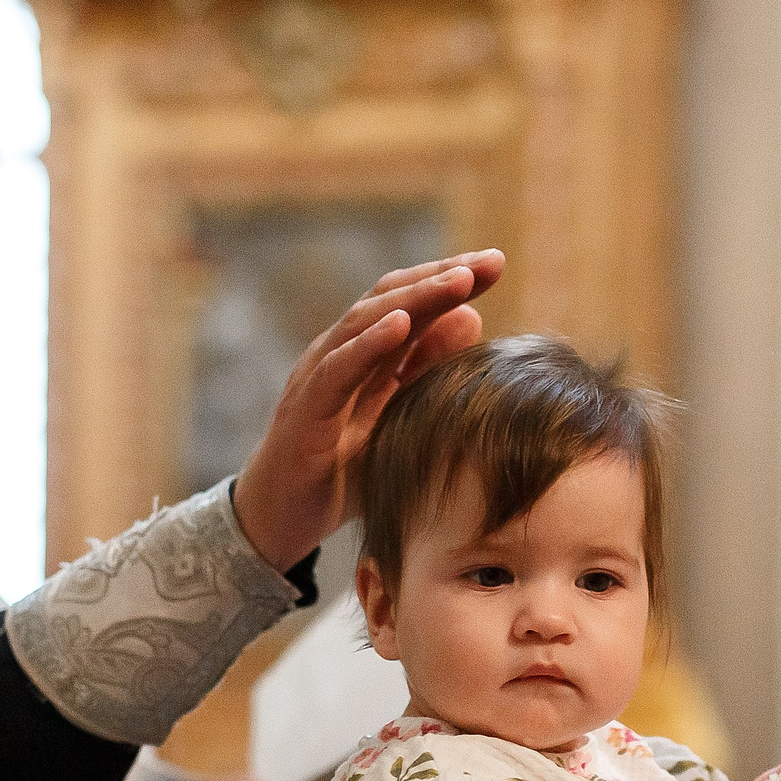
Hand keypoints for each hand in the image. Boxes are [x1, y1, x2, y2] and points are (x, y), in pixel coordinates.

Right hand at [231, 251, 501, 570]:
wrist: (283, 518)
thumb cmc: (342, 471)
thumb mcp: (400, 418)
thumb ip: (428, 371)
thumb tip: (472, 318)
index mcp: (366, 354)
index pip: (411, 301)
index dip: (452, 280)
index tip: (497, 264)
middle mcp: (340, 353)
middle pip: (392, 298)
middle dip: (442, 277)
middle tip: (489, 262)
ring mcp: (319, 376)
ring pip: (365, 321)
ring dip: (415, 298)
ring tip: (458, 282)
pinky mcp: (305, 409)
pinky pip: (337, 367)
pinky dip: (368, 343)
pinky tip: (401, 324)